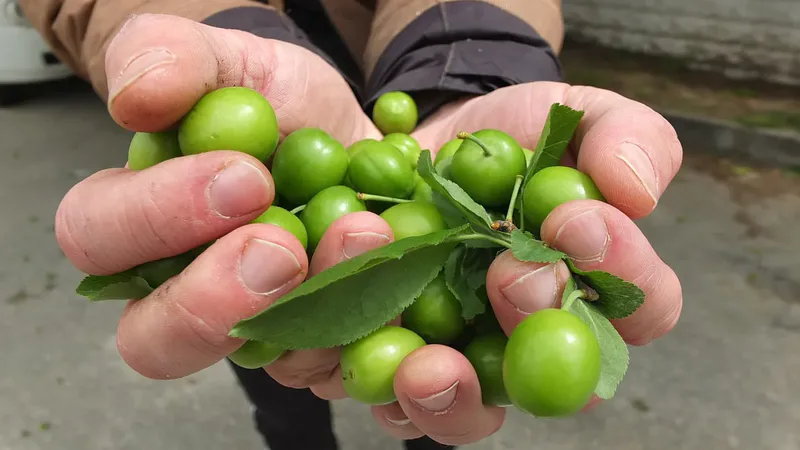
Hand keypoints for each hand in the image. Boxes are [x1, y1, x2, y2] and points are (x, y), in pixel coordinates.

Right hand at [56, 12, 387, 400]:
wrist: (370, 143)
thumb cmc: (288, 107)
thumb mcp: (236, 60)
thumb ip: (174, 56)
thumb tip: (137, 97)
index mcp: (141, 224)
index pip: (100, 239)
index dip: (156, 217)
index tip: (243, 177)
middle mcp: (189, 294)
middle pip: (156, 341)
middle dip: (212, 301)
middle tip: (279, 246)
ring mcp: (260, 334)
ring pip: (261, 362)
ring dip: (314, 307)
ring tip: (366, 234)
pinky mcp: (326, 350)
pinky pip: (339, 368)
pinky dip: (373, 326)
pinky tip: (402, 274)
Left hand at [364, 83, 680, 442]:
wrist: (425, 137)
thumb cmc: (515, 132)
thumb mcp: (575, 113)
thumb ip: (622, 136)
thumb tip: (635, 189)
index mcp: (595, 287)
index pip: (639, 304)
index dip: (620, 272)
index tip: (576, 220)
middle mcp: (534, 339)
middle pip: (554, 382)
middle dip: (532, 327)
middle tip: (510, 276)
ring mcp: (464, 357)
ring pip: (466, 411)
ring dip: (447, 394)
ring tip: (427, 363)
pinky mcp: (397, 354)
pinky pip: (384, 396)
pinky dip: (371, 383)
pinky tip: (352, 349)